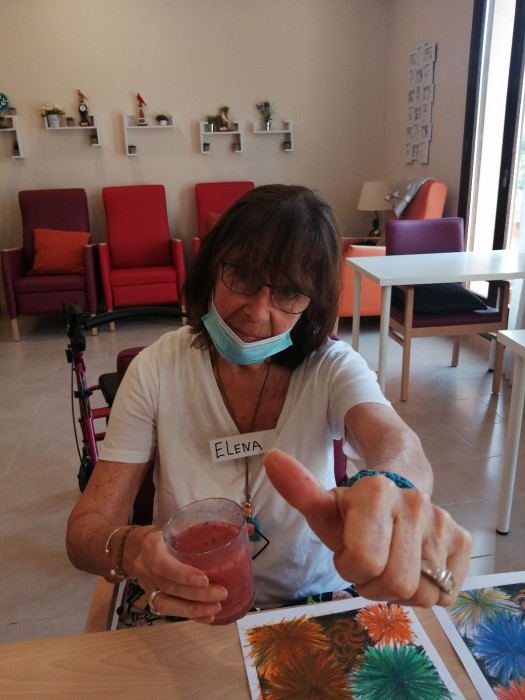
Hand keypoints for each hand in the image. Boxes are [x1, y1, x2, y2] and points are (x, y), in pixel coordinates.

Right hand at [129, 527, 227, 622]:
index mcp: (152, 549)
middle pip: (170, 588)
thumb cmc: (156, 537)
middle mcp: (148, 571)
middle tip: (222, 593)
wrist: (128, 550)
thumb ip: (192, 531)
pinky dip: (190, 616)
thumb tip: (228, 530)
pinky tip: (208, 617)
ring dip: (194, 610)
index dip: (184, 575)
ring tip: (216, 608)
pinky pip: (169, 611)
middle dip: (197, 595)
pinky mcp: (153, 598)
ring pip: (168, 605)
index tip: (205, 580)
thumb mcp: (170, 528)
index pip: (164, 565)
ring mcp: (149, 587)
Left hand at [263, 449, 470, 606]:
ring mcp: (442, 521)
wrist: (399, 487)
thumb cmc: (355, 508)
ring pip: (423, 594)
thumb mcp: (325, 505)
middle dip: (375, 584)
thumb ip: (299, 489)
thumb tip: (270, 458)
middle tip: (370, 564)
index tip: (347, 552)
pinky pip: (447, 592)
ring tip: (391, 564)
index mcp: (375, 492)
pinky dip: (428, 589)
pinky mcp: (463, 539)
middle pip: (395, 584)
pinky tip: (416, 566)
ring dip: (401, 591)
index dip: (350, 567)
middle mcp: (414, 502)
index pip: (363, 562)